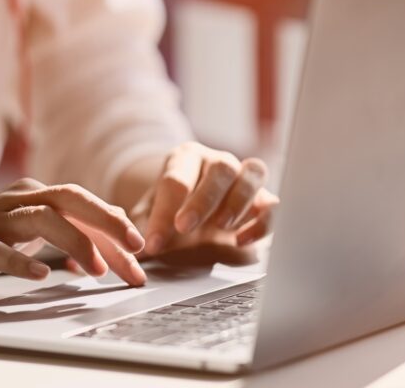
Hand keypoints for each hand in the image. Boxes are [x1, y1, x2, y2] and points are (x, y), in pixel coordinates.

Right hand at [0, 178, 145, 301]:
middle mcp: (16, 201)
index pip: (84, 206)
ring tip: (96, 270)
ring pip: (40, 219)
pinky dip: (22, 261)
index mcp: (33, 195)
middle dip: (106, 223)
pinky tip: (42, 275)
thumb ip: (66, 228)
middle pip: (70, 200)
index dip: (116, 229)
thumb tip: (113, 233)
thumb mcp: (27, 230)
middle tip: (135, 250)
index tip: (141, 258)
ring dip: (73, 242)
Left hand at [133, 142, 278, 255]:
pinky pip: (273, 204)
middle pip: (220, 168)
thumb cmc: (171, 210)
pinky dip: (262, 221)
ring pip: (253, 173)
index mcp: (185, 157)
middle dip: (202, 200)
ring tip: (221, 227)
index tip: (154, 242)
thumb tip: (131, 246)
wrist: (193, 210)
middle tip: (184, 227)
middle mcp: (218, 161)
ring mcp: (244, 176)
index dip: (163, 212)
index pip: (176, 179)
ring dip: (238, 201)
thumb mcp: (150, 215)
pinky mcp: (264, 198)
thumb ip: (140, 228)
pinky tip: (242, 240)